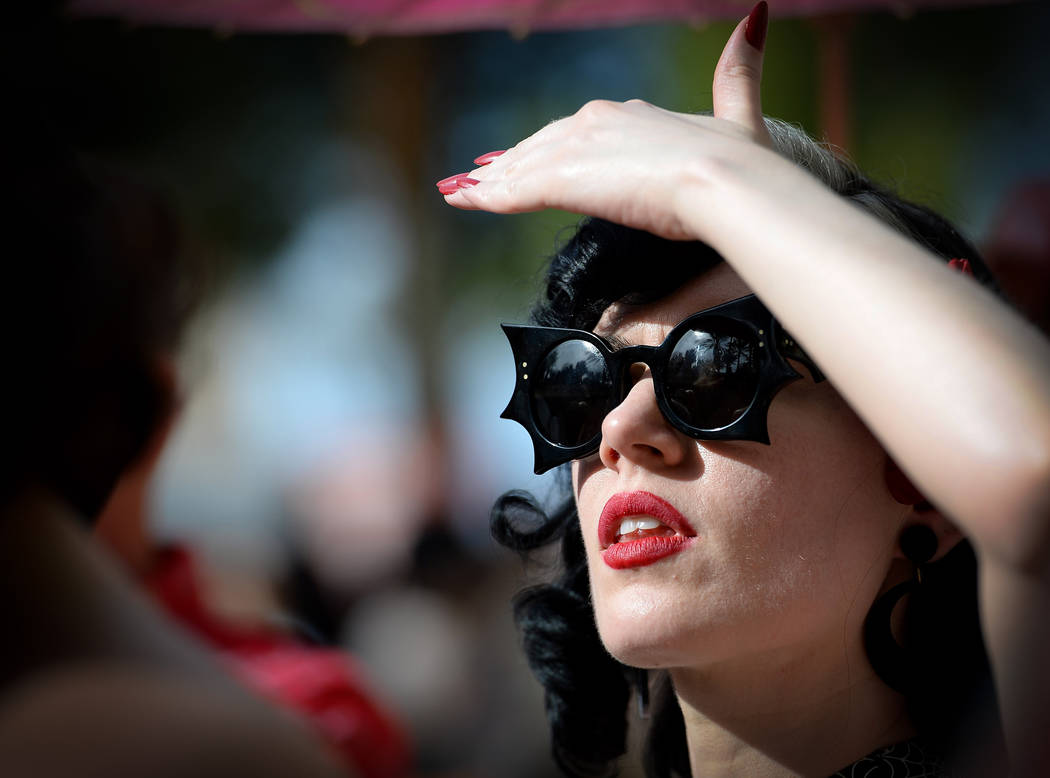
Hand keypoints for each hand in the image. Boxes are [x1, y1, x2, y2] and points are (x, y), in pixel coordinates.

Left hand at [438, 2, 774, 240]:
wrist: (725, 181)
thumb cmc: (738, 161)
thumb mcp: (739, 112)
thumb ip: (738, 68)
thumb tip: (756, 11)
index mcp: (627, 115)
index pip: (573, 133)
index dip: (545, 145)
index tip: (523, 154)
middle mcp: (594, 123)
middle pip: (540, 147)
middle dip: (507, 163)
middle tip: (478, 176)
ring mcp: (575, 149)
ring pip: (520, 167)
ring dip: (487, 181)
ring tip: (459, 191)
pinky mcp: (563, 179)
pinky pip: (512, 190)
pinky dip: (483, 196)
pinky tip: (461, 199)